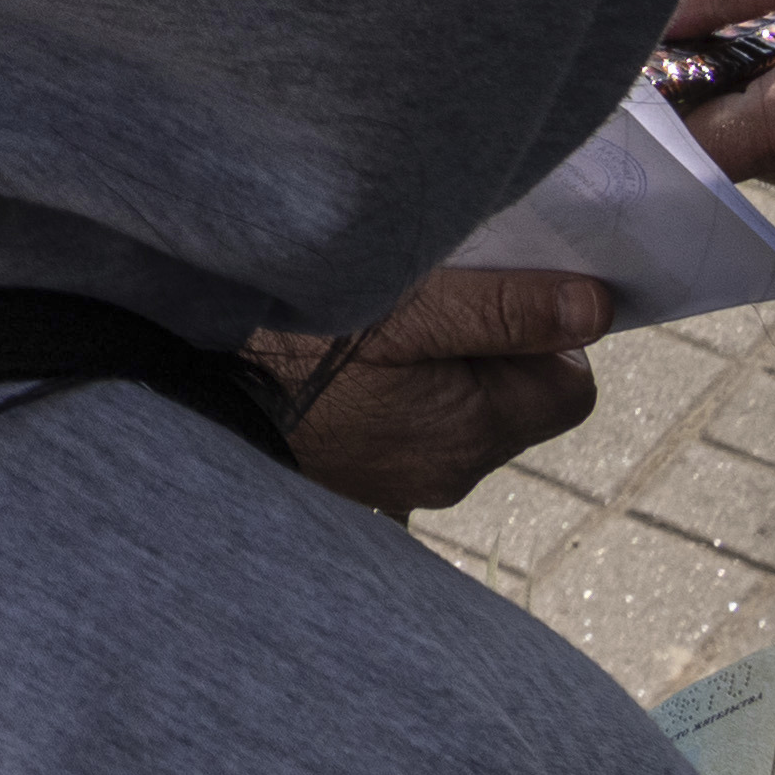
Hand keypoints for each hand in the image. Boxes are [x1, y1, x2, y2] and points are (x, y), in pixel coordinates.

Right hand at [245, 265, 604, 513]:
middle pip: (509, 399)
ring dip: (433, 371)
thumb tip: (597, 308)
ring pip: (454, 415)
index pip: (570, 385)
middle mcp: (444, 473)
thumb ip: (504, 310)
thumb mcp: (403, 309)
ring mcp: (392, 484)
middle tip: (423, 298)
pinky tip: (338, 370)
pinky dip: (386, 400)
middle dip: (485, 346)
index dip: (546, 331)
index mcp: (472, 432)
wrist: (178, 394)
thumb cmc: (288, 344)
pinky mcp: (347, 481)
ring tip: (371, 328)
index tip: (494, 290)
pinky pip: (398, 432)